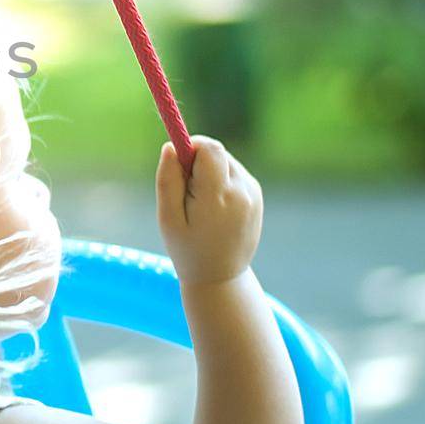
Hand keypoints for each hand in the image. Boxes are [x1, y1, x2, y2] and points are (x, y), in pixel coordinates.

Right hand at [156, 136, 261, 285]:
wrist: (220, 276)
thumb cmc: (187, 248)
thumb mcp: (168, 218)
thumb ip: (168, 180)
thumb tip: (171, 146)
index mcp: (218, 196)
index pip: (209, 149)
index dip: (190, 148)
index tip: (178, 166)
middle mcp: (242, 190)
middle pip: (216, 152)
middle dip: (197, 162)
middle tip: (185, 192)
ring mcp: (253, 192)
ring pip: (224, 161)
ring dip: (208, 172)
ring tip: (200, 205)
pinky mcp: (257, 194)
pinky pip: (233, 172)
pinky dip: (220, 181)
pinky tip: (214, 208)